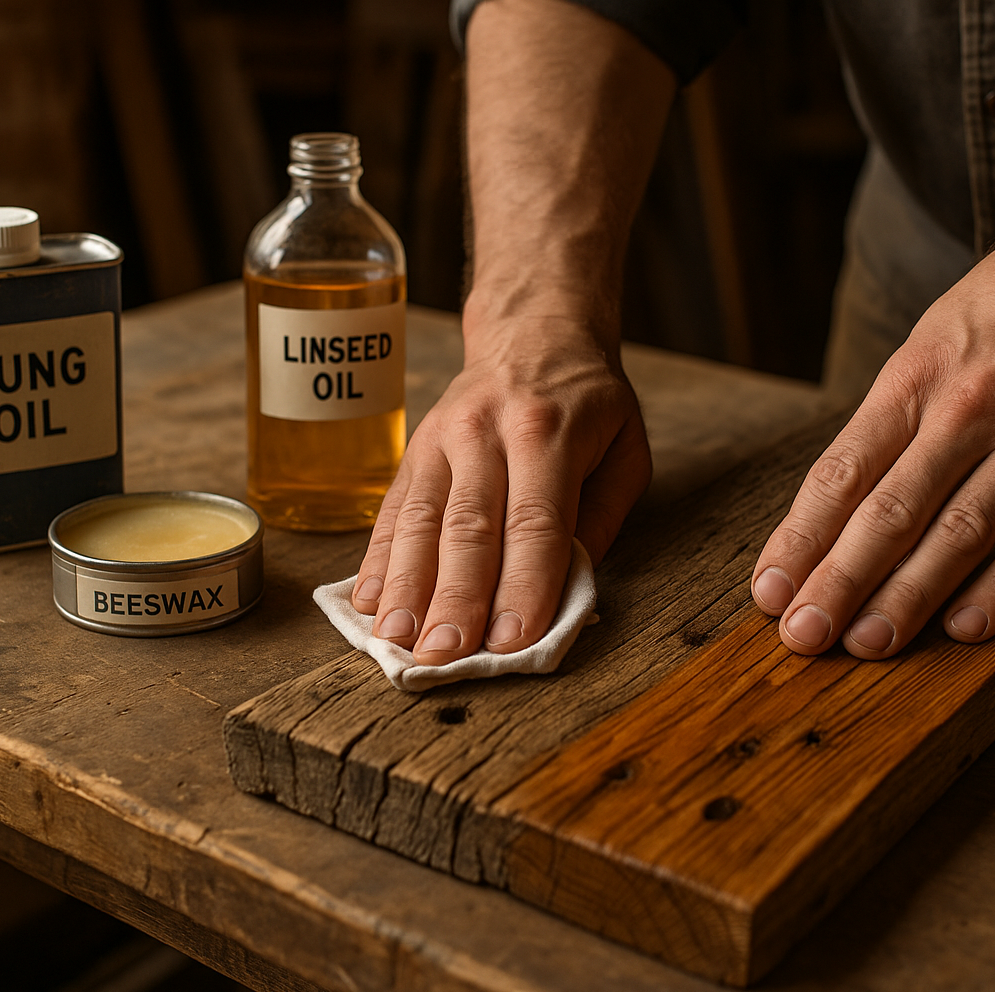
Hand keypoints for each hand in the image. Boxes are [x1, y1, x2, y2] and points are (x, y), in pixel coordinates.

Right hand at [352, 317, 650, 664]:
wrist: (532, 333)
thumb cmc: (586, 404)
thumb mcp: (625, 450)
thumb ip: (601, 519)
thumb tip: (567, 592)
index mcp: (549, 434)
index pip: (536, 521)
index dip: (523, 584)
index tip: (511, 641)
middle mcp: (487, 435)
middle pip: (469, 527)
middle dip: (456, 598)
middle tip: (445, 655)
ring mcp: (441, 441)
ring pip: (420, 522)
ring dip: (407, 588)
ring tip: (398, 641)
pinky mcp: (412, 452)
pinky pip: (392, 512)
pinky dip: (378, 562)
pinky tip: (369, 604)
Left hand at [749, 208, 994, 658]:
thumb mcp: (930, 340)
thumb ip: (892, 419)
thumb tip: (838, 503)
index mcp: (914, 378)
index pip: (840, 472)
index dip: (800, 538)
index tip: (769, 589)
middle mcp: (967, 408)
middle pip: (889, 511)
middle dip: (839, 581)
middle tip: (803, 636)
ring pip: (959, 533)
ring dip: (908, 597)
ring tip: (867, 645)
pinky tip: (964, 627)